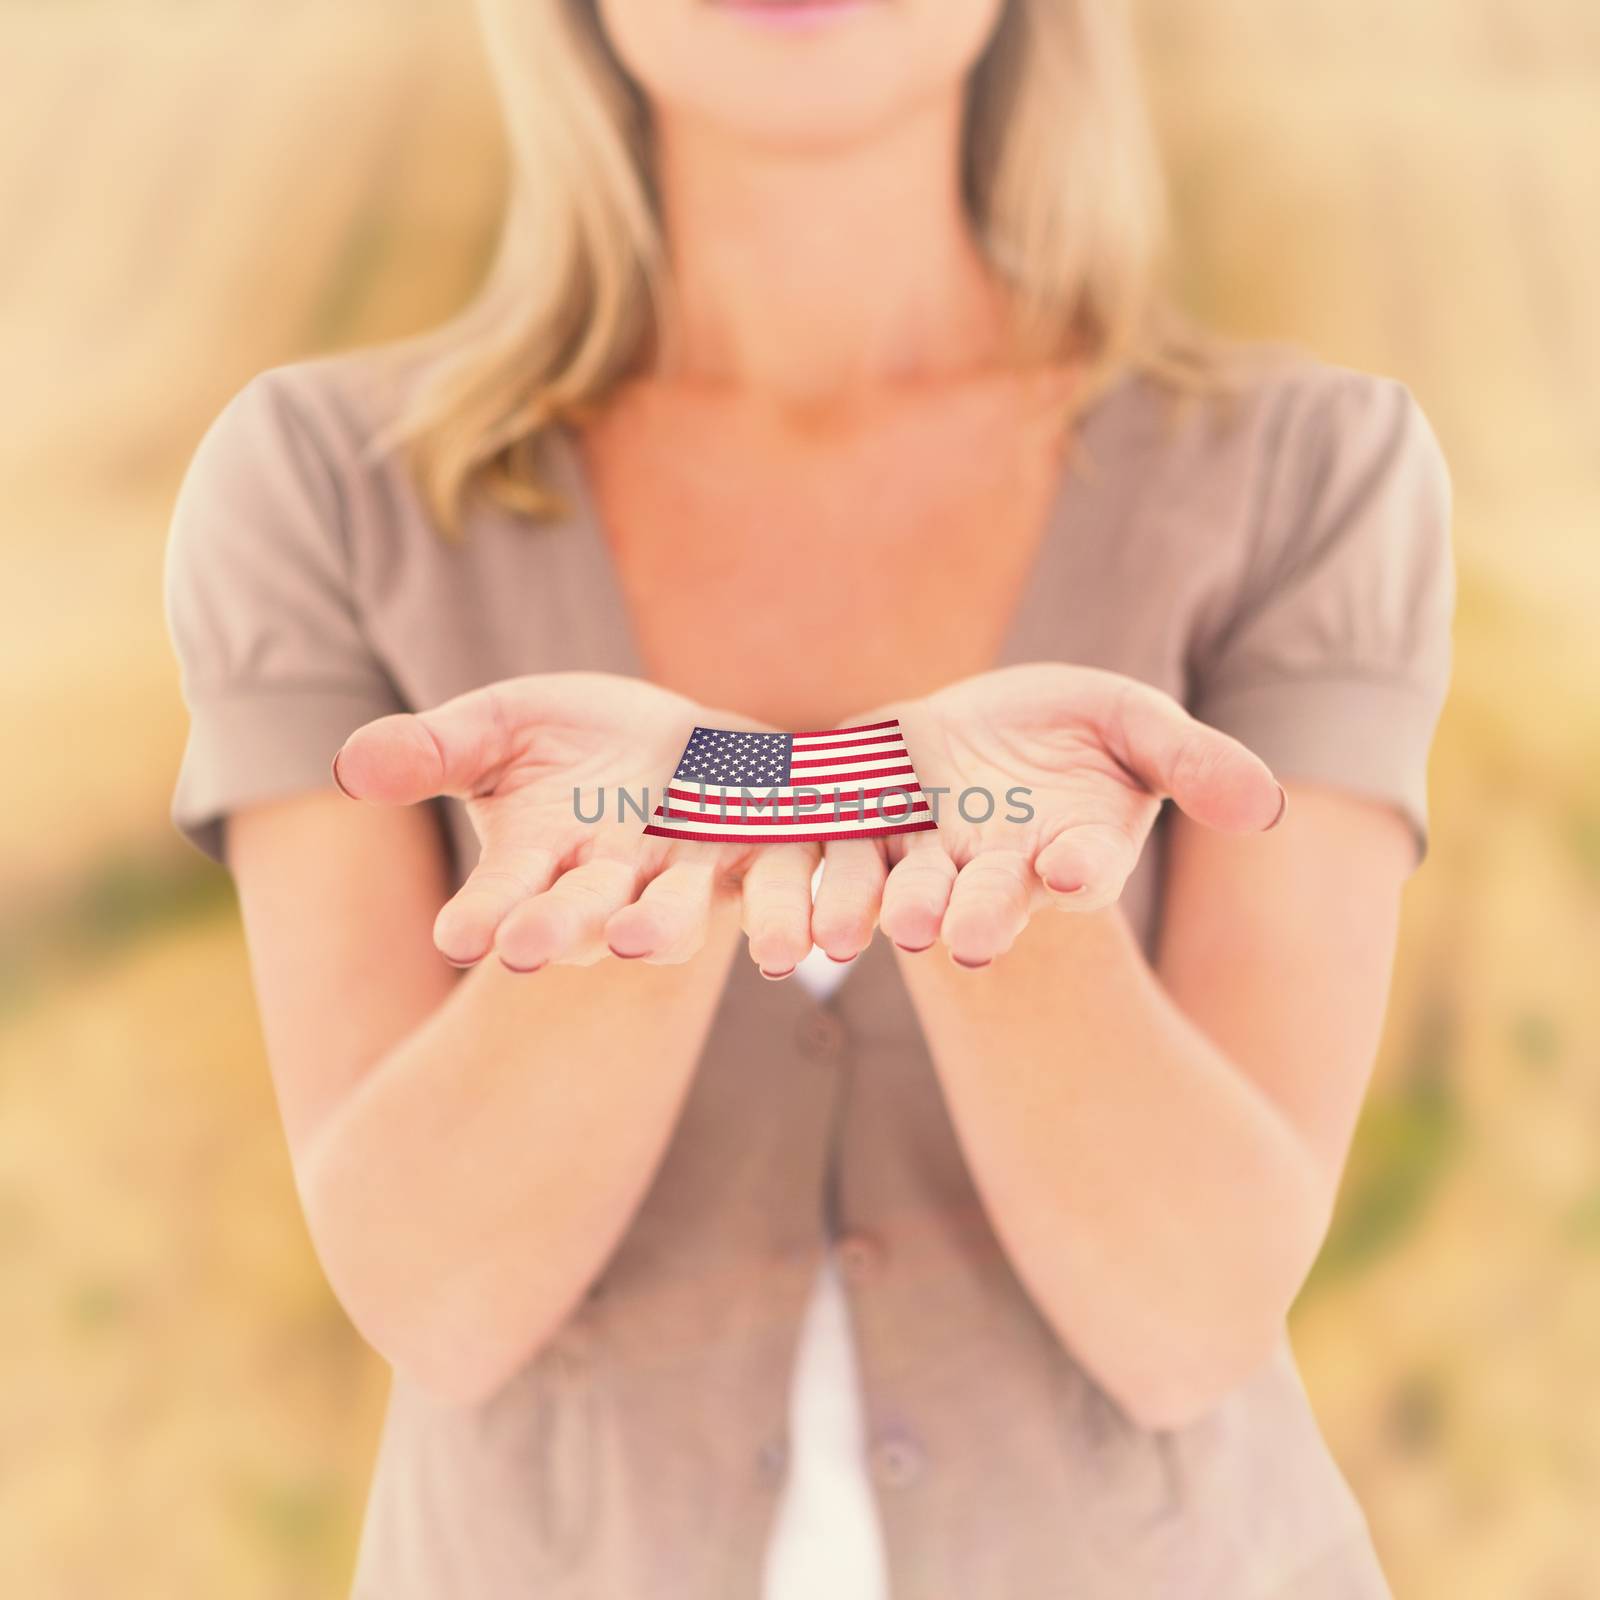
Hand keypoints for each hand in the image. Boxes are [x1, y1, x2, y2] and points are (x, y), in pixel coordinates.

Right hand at [331, 673, 818, 974]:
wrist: (669, 745)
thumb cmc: (562, 740)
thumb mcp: (493, 728)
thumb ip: (433, 749)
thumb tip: (350, 765)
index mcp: (539, 855)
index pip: (501, 893)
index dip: (480, 914)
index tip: (455, 936)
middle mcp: (608, 878)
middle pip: (581, 913)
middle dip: (556, 930)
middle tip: (525, 950)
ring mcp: (682, 870)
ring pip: (672, 912)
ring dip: (660, 928)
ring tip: (642, 940)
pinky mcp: (753, 852)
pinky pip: (768, 883)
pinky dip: (778, 904)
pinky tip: (790, 935)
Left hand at [812, 663, 1283, 967]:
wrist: (985, 736)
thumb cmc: (1081, 733)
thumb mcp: (1139, 728)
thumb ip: (1192, 763)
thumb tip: (1266, 806)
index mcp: (1069, 849)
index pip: (1081, 865)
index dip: (1080, 867)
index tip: (1076, 871)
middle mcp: (995, 869)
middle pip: (985, 895)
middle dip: (974, 912)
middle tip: (958, 939)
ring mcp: (923, 853)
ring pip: (902, 885)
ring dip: (886, 905)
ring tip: (868, 928)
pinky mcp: (859, 827)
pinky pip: (832, 850)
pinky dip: (810, 871)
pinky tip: (787, 890)